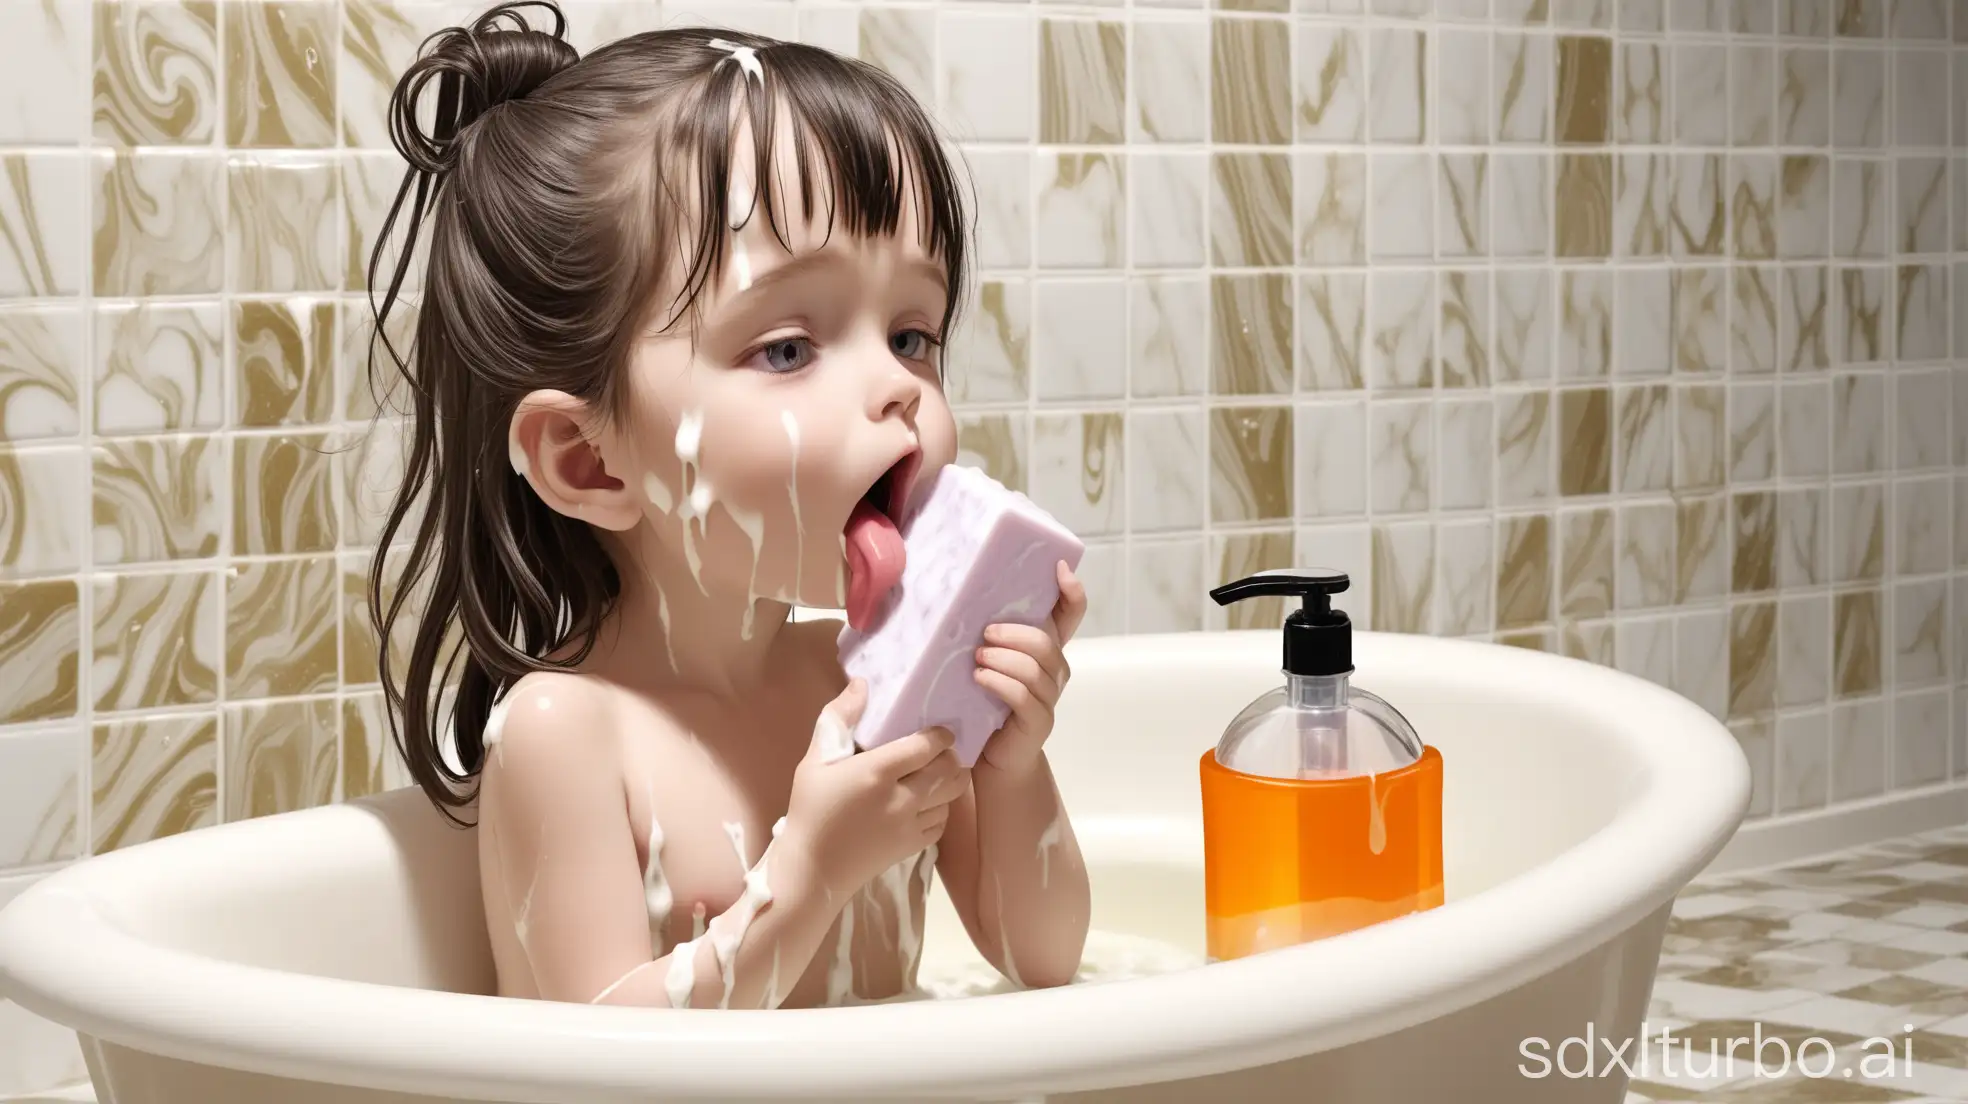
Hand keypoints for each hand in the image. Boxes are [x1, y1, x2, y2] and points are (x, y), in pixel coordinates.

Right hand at [783, 679, 968, 896]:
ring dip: (950, 783)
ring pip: (951, 796)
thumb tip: (861, 683)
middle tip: (942, 751)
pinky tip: (928, 802)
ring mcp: (909, 825)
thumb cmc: (811, 810)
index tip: (939, 730)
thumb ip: (839, 718)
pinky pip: (942, 822)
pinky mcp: (912, 847)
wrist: (813, 869)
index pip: (928, 746)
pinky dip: (941, 809)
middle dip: (951, 756)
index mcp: (877, 772)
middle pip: (948, 769)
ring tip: (940, 774)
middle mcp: (901, 798)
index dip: (941, 735)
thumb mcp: (815, 760)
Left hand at [974, 560, 1087, 777]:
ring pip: (1035, 668)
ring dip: (1003, 658)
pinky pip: (1023, 695)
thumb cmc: (987, 702)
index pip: (1072, 614)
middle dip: (1015, 633)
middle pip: (1046, 641)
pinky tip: (980, 678)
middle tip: (985, 634)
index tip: (1059, 568)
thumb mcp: (990, 662)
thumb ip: (989, 637)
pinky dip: (999, 683)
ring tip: (977, 658)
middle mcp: (1055, 670)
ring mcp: (1049, 697)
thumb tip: (959, 599)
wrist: (995, 757)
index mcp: (1047, 649)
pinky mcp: (1037, 721)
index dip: (1072, 591)